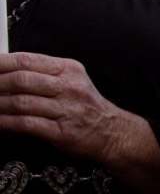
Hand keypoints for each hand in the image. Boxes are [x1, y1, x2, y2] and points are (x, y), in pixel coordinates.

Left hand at [0, 51, 152, 167]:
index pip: (26, 60)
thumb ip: (42, 73)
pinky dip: (6, 122)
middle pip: (21, 80)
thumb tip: (5, 72)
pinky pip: (27, 123)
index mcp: (68, 70)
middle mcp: (69, 87)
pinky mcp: (62, 131)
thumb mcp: (71, 80)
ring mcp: (67, 110)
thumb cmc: (86, 107)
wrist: (113, 133)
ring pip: (22, 102)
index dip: (0, 63)